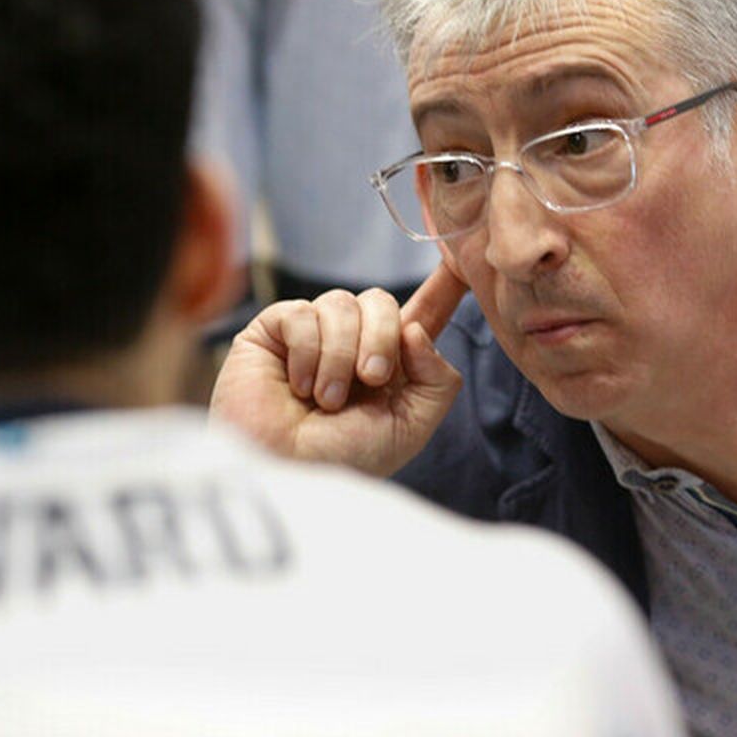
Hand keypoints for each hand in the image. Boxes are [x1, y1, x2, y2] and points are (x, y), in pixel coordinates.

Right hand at [210, 264, 469, 476]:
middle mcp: (353, 340)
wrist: (289, 473)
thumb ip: (436, 378)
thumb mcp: (411, 425)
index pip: (423, 312)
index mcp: (391, 361)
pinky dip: (308, 354)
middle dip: (382, 339)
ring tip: (328, 400)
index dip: (443, 286)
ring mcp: (313, 331)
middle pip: (382, 301)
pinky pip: (302, 314)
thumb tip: (414, 329)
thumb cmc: (346, 458)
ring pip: (342, 303)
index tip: (461, 262)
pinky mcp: (274, 330)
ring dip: (341, 356)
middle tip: (371, 380)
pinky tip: (298, 387)